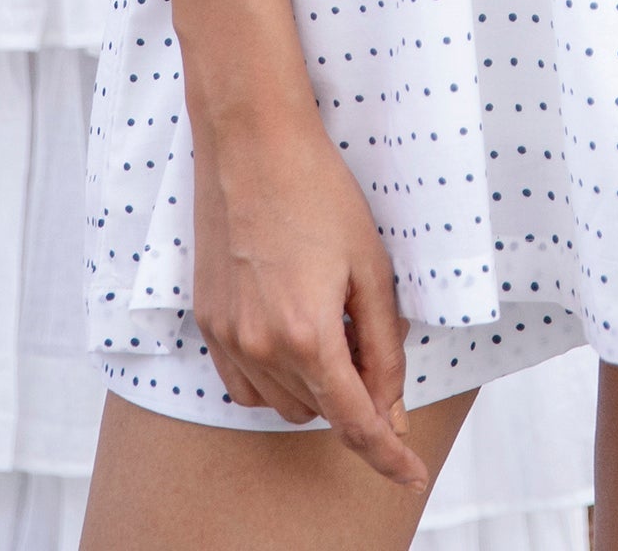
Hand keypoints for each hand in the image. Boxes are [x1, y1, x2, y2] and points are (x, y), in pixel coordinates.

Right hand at [190, 100, 428, 494]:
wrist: (252, 141)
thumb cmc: (318, 191)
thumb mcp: (370, 267)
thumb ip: (383, 345)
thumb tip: (391, 406)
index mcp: (309, 335)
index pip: (355, 422)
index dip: (387, 456)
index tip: (410, 475)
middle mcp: (262, 347)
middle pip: (321, 412)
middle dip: (352, 393)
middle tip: (367, 336)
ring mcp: (228, 337)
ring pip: (283, 402)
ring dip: (313, 385)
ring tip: (327, 316)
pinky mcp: (207, 321)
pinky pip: (244, 383)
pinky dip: (274, 377)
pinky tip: (290, 334)